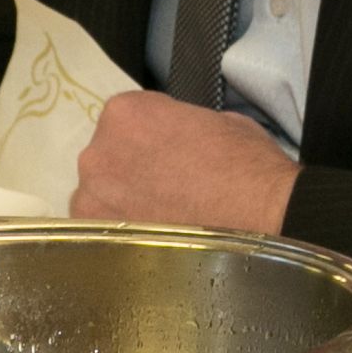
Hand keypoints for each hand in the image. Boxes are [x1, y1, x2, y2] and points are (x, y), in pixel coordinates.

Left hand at [70, 90, 298, 230]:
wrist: (260, 213)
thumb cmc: (246, 163)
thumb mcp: (219, 121)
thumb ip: (182, 126)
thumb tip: (178, 140)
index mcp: (124, 113)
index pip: (127, 118)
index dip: (152, 135)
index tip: (171, 151)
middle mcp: (96, 152)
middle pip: (107, 157)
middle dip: (132, 169)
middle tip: (168, 186)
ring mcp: (91, 198)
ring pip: (100, 196)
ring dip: (124, 202)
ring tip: (163, 218)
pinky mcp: (99, 236)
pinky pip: (103, 230)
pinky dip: (125, 233)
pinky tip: (154, 238)